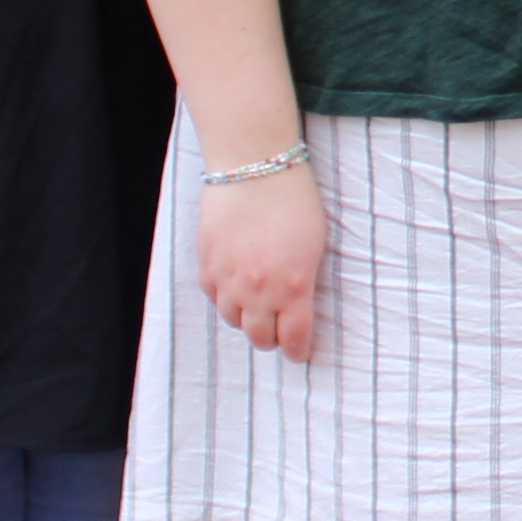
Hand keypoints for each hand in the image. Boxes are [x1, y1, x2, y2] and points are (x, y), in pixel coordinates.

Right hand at [201, 159, 330, 364]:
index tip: (299, 353)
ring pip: (233, 320)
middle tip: (277, 332)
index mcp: (293, 288)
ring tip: (256, 308)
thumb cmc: (294, 201)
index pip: (293, 338)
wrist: (254, 167)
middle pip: (260, 337)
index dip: (297, 350)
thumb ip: (304, 281)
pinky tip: (235, 287)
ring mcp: (229, 279)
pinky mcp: (207, 264)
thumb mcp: (315, 246)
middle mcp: (258, 291)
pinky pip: (214, 297)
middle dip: (271, 339)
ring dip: (246, 318)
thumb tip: (299, 303)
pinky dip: (225, 298)